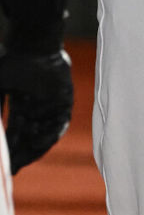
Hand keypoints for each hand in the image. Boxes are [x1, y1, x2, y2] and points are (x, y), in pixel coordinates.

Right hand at [0, 46, 72, 172]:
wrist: (32, 46)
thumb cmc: (11, 64)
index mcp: (22, 103)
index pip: (16, 132)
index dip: (12, 149)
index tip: (7, 166)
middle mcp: (38, 105)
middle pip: (30, 136)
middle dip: (22, 153)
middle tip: (14, 169)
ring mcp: (52, 101)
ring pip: (45, 131)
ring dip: (35, 147)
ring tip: (24, 160)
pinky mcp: (65, 98)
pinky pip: (61, 121)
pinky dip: (51, 134)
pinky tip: (41, 144)